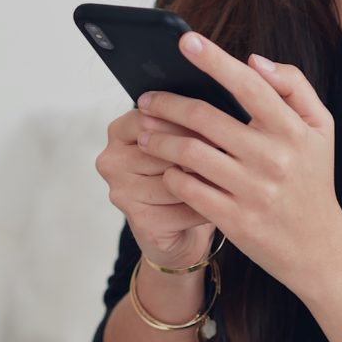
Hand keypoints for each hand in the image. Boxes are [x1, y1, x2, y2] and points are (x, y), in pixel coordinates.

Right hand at [95, 106, 217, 269]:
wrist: (179, 228)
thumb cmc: (183, 174)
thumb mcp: (180, 140)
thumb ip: (185, 123)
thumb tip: (216, 114)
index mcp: (118, 132)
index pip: (148, 117)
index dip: (185, 120)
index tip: (215, 122)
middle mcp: (112, 161)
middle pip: (161, 148)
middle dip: (199, 150)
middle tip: (229, 151)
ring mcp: (122, 193)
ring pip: (173, 179)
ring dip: (206, 178)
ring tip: (228, 175)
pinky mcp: (140, 221)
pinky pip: (182, 207)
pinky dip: (207, 205)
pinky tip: (221, 201)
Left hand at [134, 32, 341, 296]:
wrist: (319, 248)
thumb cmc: (313, 178)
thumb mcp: (320, 127)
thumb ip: (293, 86)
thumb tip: (253, 60)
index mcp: (293, 128)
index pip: (248, 84)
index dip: (215, 60)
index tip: (185, 41)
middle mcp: (273, 157)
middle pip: (204, 118)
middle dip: (167, 104)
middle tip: (145, 98)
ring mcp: (252, 190)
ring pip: (189, 153)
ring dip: (158, 140)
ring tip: (144, 133)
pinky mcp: (235, 219)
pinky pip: (188, 188)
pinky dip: (170, 174)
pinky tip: (165, 168)